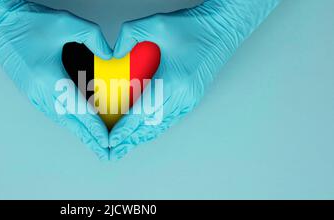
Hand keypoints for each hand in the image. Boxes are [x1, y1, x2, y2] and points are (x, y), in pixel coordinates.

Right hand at [0, 0, 111, 158]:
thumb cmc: (26, 22)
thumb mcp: (66, 22)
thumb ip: (93, 36)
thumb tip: (109, 54)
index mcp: (48, 78)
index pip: (77, 109)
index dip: (93, 127)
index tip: (106, 141)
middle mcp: (39, 91)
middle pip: (69, 122)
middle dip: (88, 138)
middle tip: (104, 152)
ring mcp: (32, 93)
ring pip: (59, 118)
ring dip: (78, 131)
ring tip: (93, 141)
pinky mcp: (30, 90)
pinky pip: (52, 111)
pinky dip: (67, 120)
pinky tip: (75, 122)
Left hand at [109, 0, 280, 158]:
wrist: (221, 28)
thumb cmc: (193, 26)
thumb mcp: (156, 23)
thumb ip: (129, 35)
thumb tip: (113, 53)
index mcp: (173, 80)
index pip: (143, 111)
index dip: (126, 128)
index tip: (112, 140)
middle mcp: (182, 94)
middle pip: (151, 124)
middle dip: (131, 139)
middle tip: (114, 150)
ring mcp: (189, 98)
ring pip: (162, 125)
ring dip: (143, 136)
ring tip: (126, 145)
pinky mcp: (192, 98)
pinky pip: (171, 118)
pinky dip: (156, 127)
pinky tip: (146, 131)